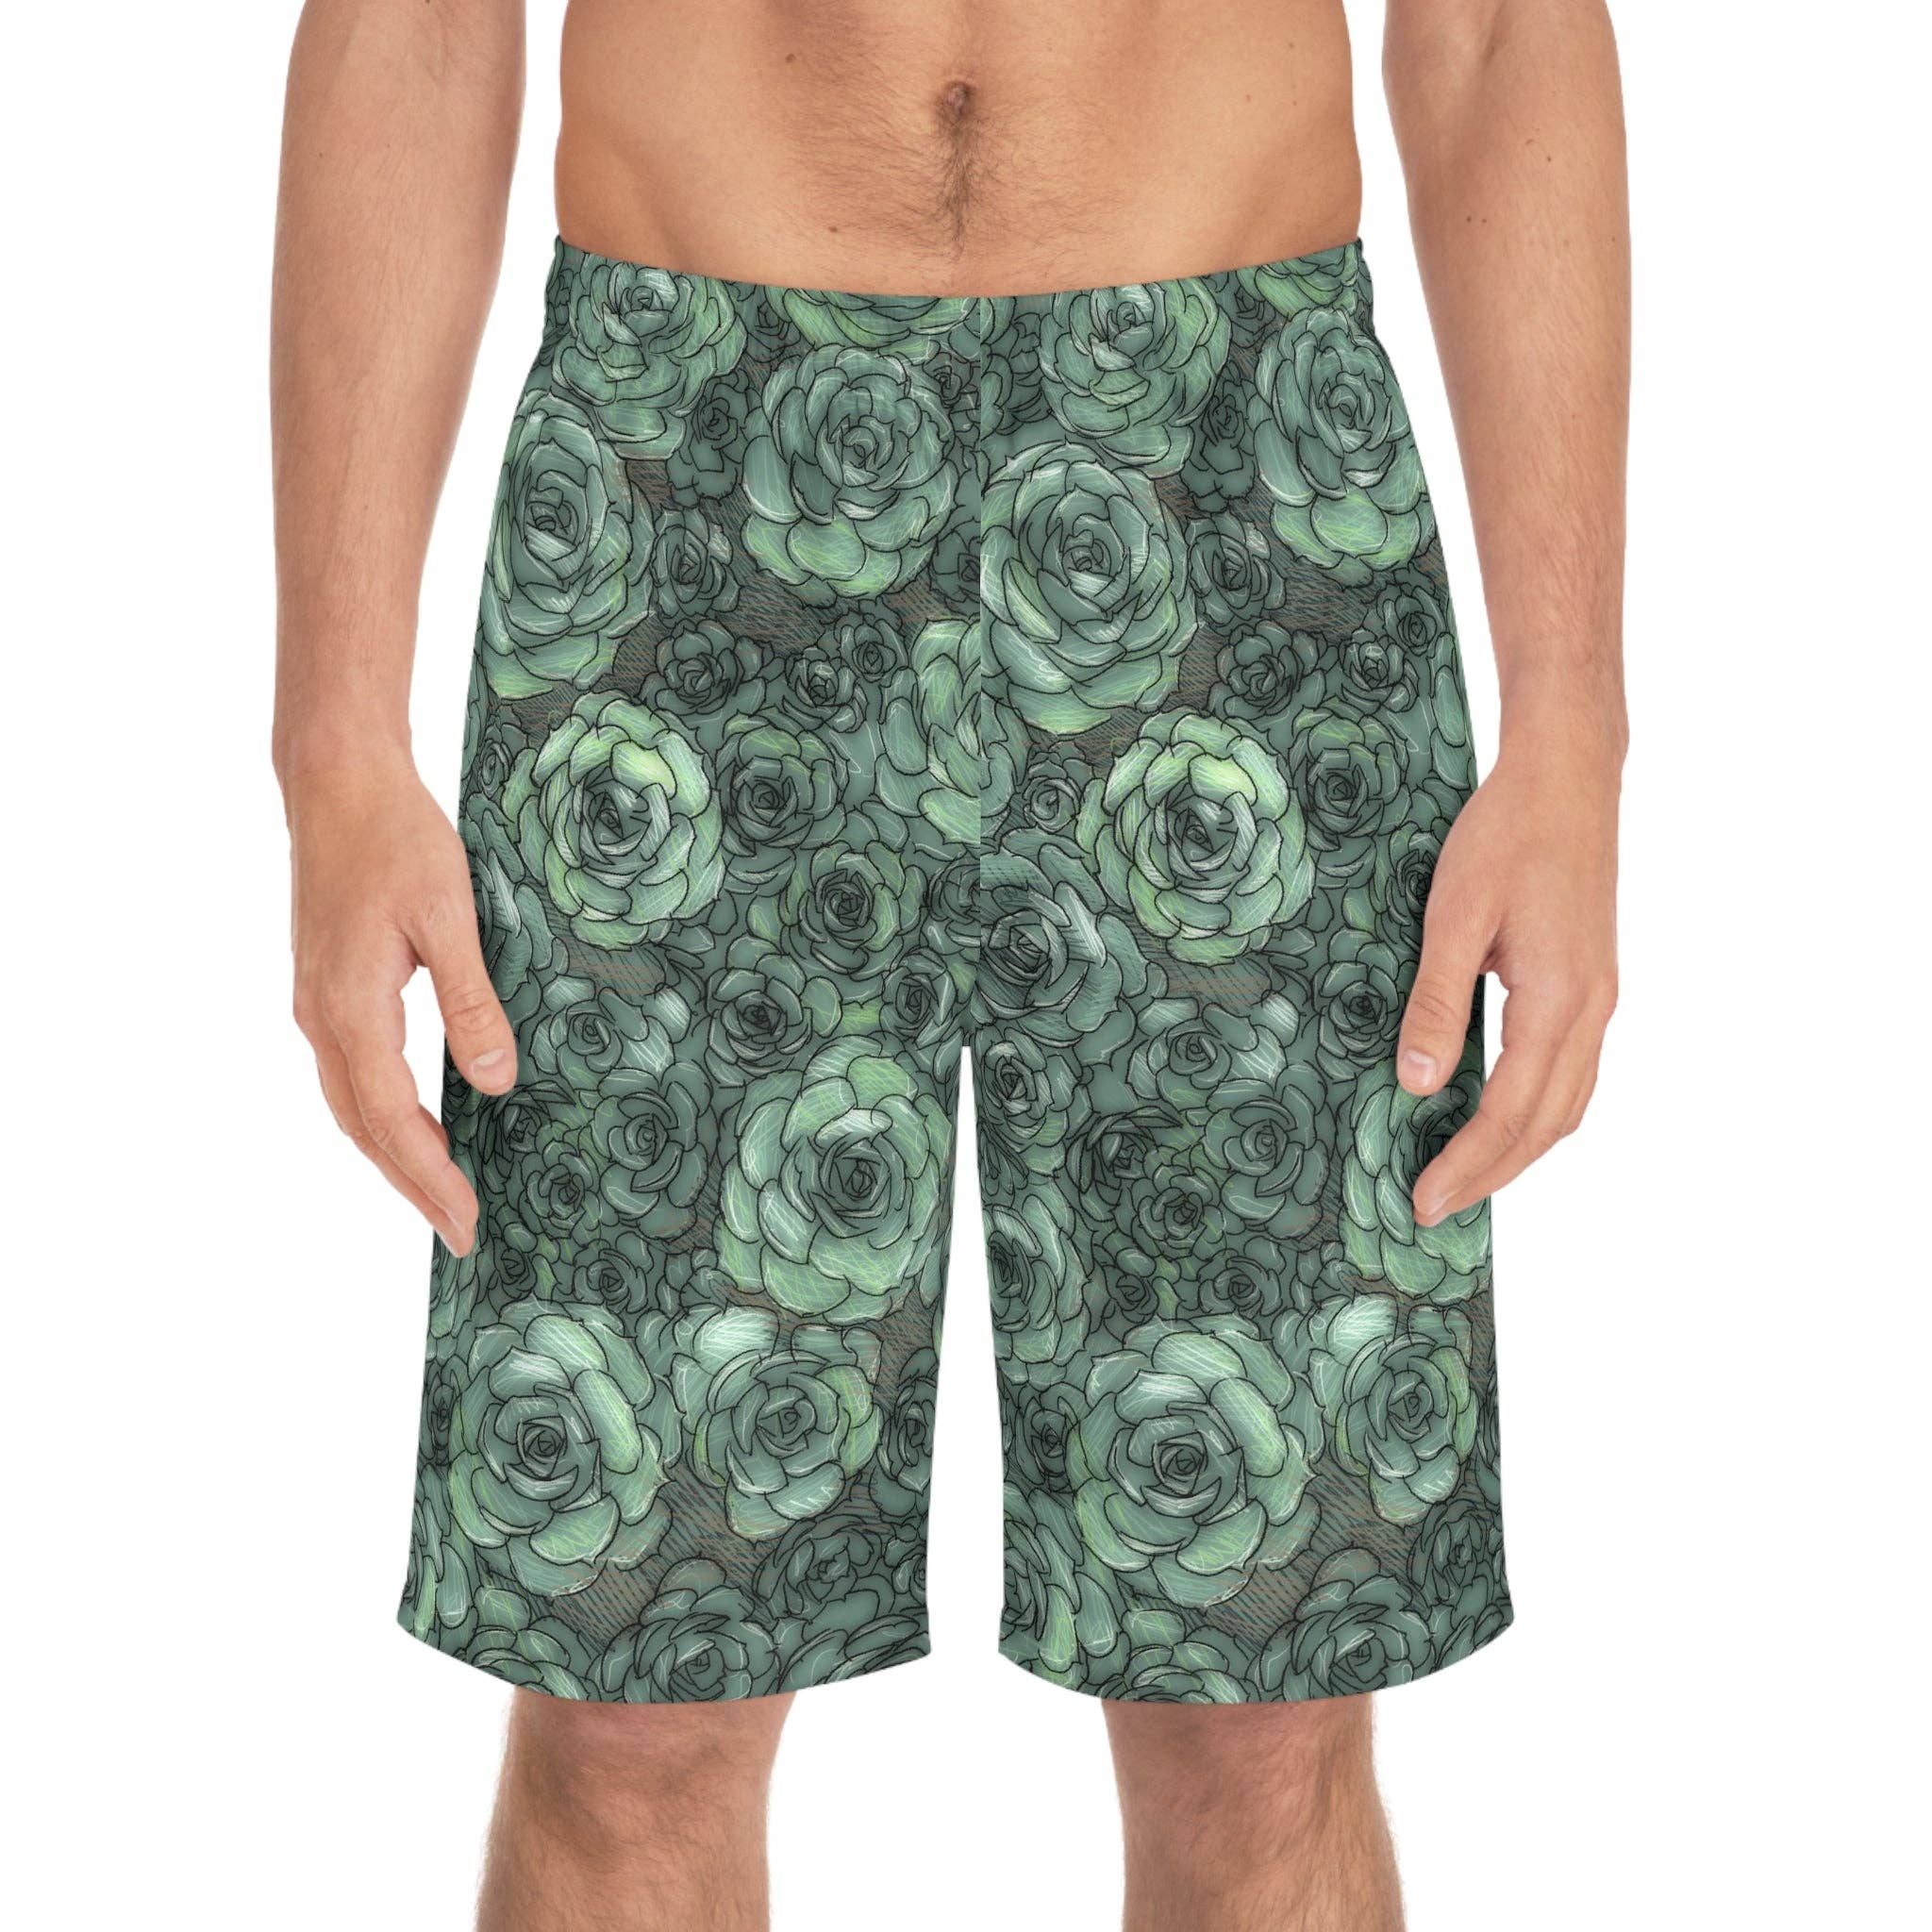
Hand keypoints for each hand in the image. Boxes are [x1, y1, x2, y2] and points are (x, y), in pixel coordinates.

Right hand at [287, 753, 514, 1253]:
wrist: (338, 782)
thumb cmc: (397, 838)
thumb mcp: (450, 917)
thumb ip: (472, 1003)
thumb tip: (498, 1082)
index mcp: (351, 1008)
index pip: (394, 1120)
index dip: (431, 1177)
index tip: (467, 1221)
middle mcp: (321, 1017)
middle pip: (365, 1129)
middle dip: (412, 1186)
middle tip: (460, 1233)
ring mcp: (316, 1005)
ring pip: (351, 1107)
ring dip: (395, 1156)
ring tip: (440, 1195)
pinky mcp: (325, 989)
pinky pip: (351, 1075)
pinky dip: (381, 1116)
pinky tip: (416, 1124)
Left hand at [1395, 733, 1619, 1226]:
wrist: (1567, 777)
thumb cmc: (1507, 835)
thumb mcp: (1455, 916)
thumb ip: (1436, 1002)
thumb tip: (1417, 1084)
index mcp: (1560, 1001)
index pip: (1511, 1110)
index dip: (1467, 1163)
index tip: (1424, 1201)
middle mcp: (1593, 1011)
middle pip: (1548, 1123)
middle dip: (1491, 1173)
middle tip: (1435, 1210)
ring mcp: (1600, 999)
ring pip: (1568, 1104)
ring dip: (1518, 1149)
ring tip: (1465, 1179)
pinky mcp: (1592, 984)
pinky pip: (1572, 1073)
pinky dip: (1538, 1112)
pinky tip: (1501, 1117)